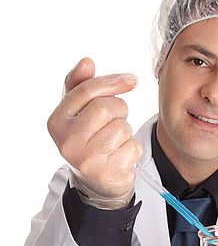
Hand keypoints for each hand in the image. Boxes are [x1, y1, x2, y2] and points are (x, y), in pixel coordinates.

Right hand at [47, 57, 141, 207]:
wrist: (97, 183)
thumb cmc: (89, 140)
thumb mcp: (78, 113)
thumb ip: (80, 86)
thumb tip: (86, 62)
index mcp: (57, 122)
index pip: (85, 91)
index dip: (112, 82)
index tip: (131, 80)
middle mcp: (68, 142)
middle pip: (106, 107)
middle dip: (119, 109)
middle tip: (116, 119)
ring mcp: (87, 159)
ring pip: (121, 127)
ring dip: (126, 130)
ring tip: (115, 140)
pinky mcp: (107, 173)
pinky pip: (132, 147)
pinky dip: (133, 148)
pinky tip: (121, 155)